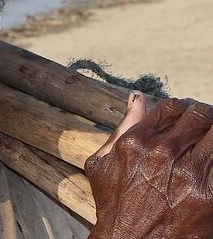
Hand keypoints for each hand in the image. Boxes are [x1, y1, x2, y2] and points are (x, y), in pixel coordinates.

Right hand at [85, 93, 212, 238]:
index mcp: (135, 142)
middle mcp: (161, 152)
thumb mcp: (101, 164)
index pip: (171, 107)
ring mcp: (186, 173)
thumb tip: (137, 98)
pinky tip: (211, 158)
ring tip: (211, 140)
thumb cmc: (114, 205)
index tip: (189, 114)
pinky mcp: (207, 193)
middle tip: (208, 124)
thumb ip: (122, 128)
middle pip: (199, 116)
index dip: (184, 107)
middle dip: (206, 117)